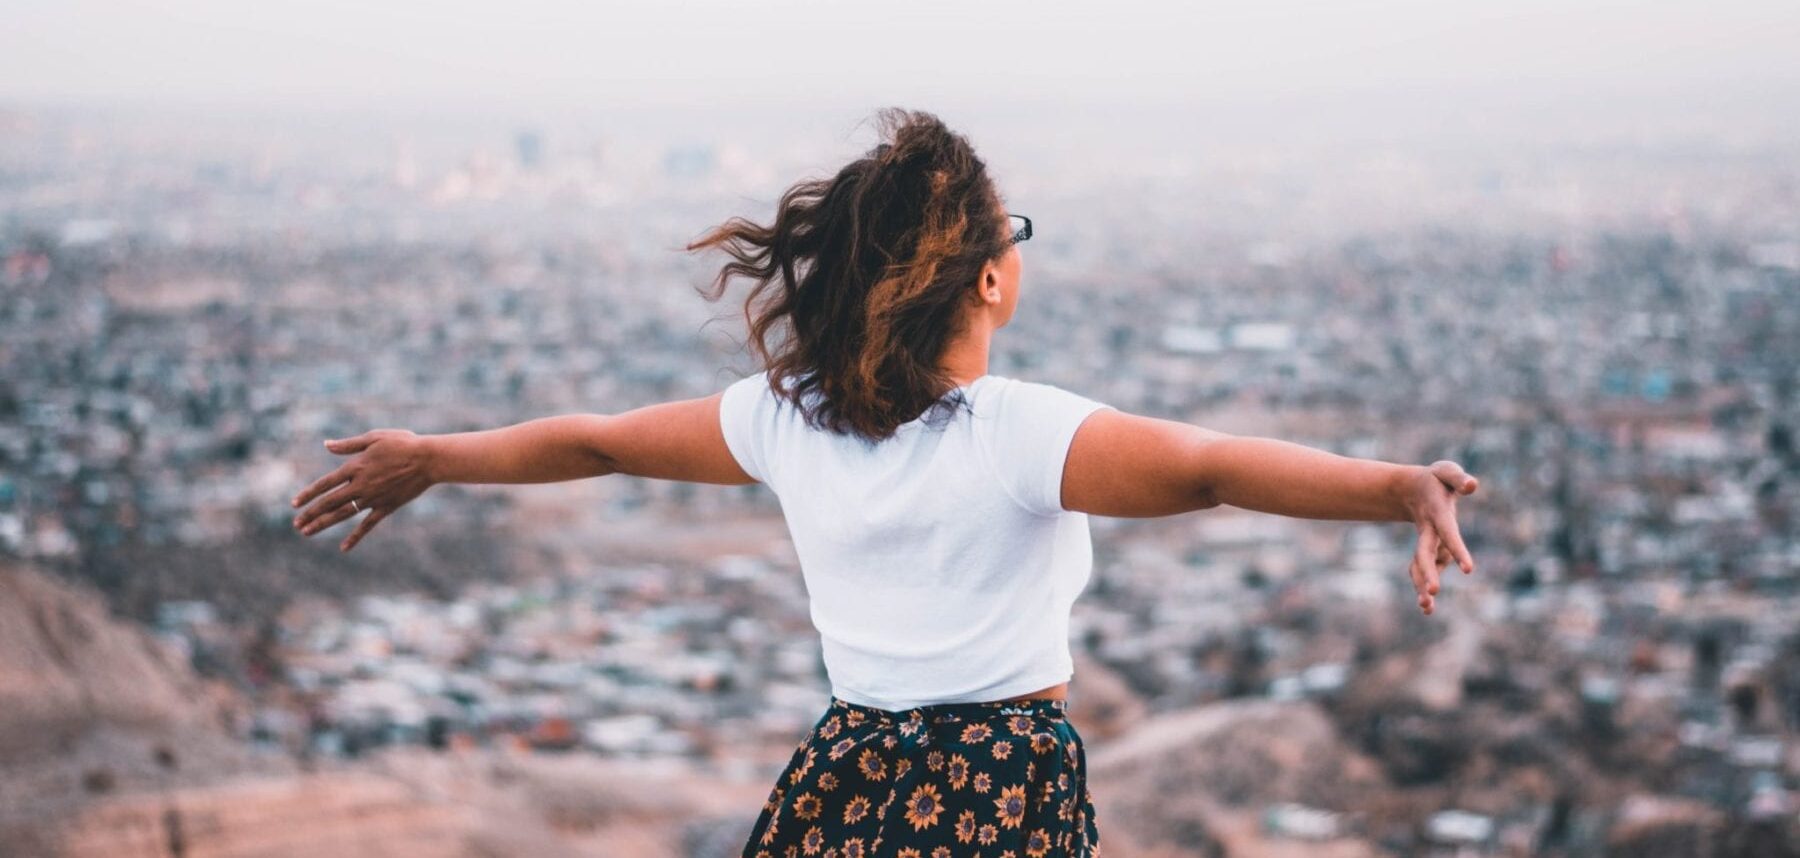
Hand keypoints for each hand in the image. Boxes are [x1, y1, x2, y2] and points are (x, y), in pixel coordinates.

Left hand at [291, 429, 433, 551]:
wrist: (428, 460)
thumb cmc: (402, 444)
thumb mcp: (374, 437)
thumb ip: (349, 445)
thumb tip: (326, 445)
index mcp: (356, 467)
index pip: (326, 484)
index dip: (308, 494)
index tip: (294, 504)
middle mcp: (361, 485)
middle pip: (330, 502)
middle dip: (311, 513)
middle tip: (296, 524)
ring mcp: (373, 498)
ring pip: (343, 514)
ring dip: (323, 524)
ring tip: (306, 533)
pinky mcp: (386, 507)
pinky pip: (368, 525)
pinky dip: (355, 536)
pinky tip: (344, 548)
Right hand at [1397, 460, 1479, 615]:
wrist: (1410, 488)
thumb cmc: (1437, 480)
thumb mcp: (1447, 471)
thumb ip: (1459, 478)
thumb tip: (1472, 486)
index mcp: (1437, 513)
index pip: (1449, 532)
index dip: (1457, 549)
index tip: (1469, 570)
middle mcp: (1429, 530)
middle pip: (1425, 552)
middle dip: (1428, 572)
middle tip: (1434, 592)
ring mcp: (1426, 542)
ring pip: (1421, 565)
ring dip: (1422, 585)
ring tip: (1427, 609)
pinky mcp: (1427, 550)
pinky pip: (1422, 569)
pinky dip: (1423, 586)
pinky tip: (1428, 608)